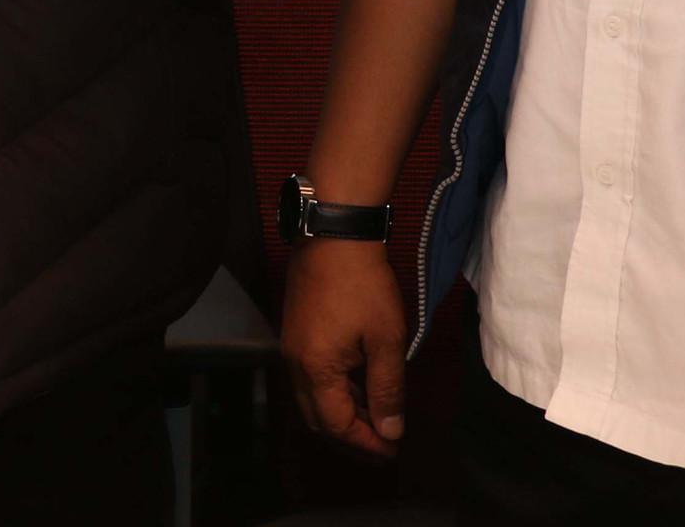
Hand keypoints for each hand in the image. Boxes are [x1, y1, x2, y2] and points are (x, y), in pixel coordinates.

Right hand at [281, 237, 411, 457]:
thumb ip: (387, 389)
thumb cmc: (364, 287)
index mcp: (316, 370)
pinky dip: (333, 390)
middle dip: (350, 434)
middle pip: (317, 417)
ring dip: (342, 411)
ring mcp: (291, 347)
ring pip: (312, 397)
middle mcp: (295, 364)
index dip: (365, 442)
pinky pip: (310, 376)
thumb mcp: (386, 340)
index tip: (392, 449)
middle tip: (383, 439)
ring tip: (376, 413)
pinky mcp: (295, 331)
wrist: (334, 235)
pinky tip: (359, 383)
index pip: (336, 424)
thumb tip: (389, 430)